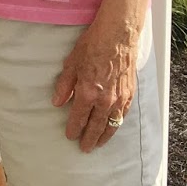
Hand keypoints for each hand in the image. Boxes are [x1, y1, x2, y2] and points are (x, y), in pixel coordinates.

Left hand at [51, 18, 139, 151]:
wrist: (117, 36)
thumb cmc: (92, 46)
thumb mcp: (71, 63)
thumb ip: (64, 85)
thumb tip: (57, 102)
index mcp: (87, 92)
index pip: (78, 117)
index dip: (74, 128)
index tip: (70, 136)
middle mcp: (104, 99)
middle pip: (96, 126)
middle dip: (89, 138)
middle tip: (85, 148)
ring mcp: (119, 98)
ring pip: (111, 123)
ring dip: (104, 136)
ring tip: (98, 144)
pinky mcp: (129, 94)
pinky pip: (123, 115)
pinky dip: (117, 123)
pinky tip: (113, 127)